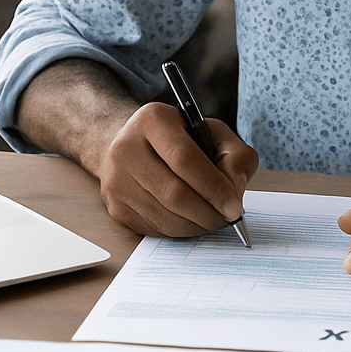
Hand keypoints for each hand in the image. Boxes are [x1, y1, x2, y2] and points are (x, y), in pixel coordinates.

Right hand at [94, 102, 258, 236]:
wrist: (136, 146)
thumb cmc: (182, 140)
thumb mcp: (214, 134)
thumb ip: (235, 156)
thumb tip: (234, 193)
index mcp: (153, 120)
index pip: (185, 159)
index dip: (213, 187)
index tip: (234, 207)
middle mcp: (126, 148)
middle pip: (174, 194)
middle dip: (208, 212)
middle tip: (227, 218)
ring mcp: (116, 180)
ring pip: (165, 217)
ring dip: (197, 226)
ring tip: (213, 219)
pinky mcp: (115, 206)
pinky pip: (154, 230)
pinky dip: (180, 231)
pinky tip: (192, 220)